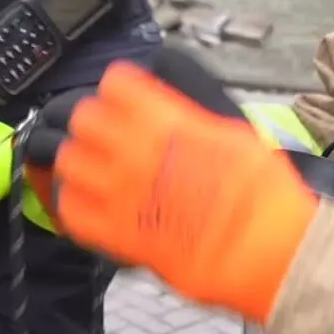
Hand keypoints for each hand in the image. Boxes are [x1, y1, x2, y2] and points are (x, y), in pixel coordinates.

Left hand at [21, 45, 320, 323]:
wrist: (264, 250)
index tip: (124, 98)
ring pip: (68, 160)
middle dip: (94, 121)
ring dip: (80, 159)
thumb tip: (169, 100)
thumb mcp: (232, 130)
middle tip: (108, 133)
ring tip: (96, 167)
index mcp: (167, 121)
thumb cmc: (262, 194)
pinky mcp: (115, 233)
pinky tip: (90, 201)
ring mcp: (120, 193)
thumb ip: (188, 111)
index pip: (115, 83)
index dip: (119, 88)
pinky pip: (71, 209)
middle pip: (83, 117)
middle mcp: (136, 151)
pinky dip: (75, 202)